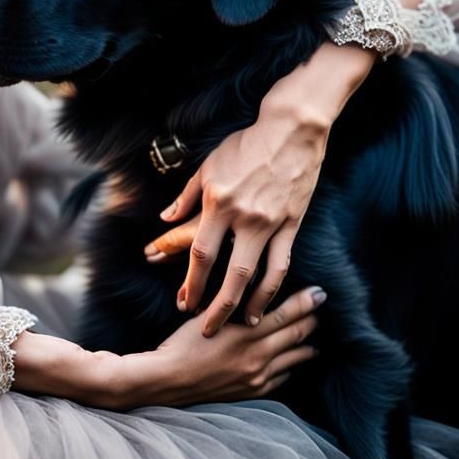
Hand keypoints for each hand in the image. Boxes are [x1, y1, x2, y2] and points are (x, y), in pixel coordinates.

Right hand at [109, 286, 325, 409]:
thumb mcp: (208, 317)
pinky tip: (294, 360)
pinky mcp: (252, 391)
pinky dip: (291, 366)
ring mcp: (257, 376)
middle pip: (295, 334)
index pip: (285, 314)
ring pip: (293, 358)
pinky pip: (282, 377)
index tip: (321, 292)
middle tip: (322, 308)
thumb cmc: (182, 343)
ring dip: (306, 345)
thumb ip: (234, 306)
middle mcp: (257, 355)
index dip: (305, 302)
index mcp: (245, 333)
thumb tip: (255, 292)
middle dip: (311, 319)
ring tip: (315, 338)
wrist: (167, 380)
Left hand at [145, 109, 328, 334]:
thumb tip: (165, 219)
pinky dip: (273, 288)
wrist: (291, 129)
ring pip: (260, 276)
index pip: (200, 252)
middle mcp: (245, 217)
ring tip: (240, 326)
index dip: (190, 282)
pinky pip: (282, 263)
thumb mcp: (208, 166)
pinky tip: (266, 304)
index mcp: (219, 202)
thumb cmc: (245, 145)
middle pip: (229, 275)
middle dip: (216, 307)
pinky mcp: (292, 224)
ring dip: (248, 306)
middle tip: (206, 329)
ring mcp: (272, 223)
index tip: (183, 302)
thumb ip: (186, 197)